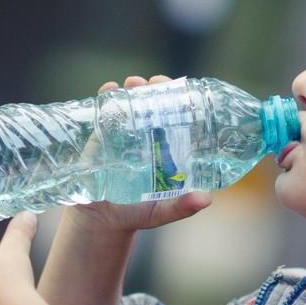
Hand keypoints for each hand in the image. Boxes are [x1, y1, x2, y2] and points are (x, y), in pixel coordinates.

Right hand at [67, 74, 211, 233]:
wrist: (99, 220)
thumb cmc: (136, 214)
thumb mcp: (161, 212)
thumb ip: (182, 207)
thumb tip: (206, 199)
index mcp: (168, 150)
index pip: (179, 119)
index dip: (182, 101)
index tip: (182, 90)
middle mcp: (149, 138)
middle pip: (156, 105)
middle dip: (157, 88)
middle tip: (155, 83)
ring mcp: (125, 134)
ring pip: (131, 103)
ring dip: (133, 88)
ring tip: (133, 84)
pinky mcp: (102, 137)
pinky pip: (104, 112)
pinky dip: (106, 97)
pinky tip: (108, 89)